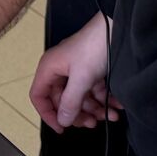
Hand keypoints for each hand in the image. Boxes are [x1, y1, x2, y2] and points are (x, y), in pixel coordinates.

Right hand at [29, 12, 119, 133]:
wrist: (117, 27)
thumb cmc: (94, 47)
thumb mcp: (81, 78)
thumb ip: (70, 102)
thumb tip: (63, 120)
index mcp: (50, 68)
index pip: (39, 96)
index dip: (47, 114)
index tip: (62, 128)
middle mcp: (60, 70)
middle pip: (62, 100)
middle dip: (77, 113)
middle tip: (91, 123)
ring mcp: (76, 70)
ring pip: (80, 97)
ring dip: (94, 109)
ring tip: (110, 116)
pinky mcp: (91, 70)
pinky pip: (93, 90)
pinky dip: (104, 100)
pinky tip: (116, 106)